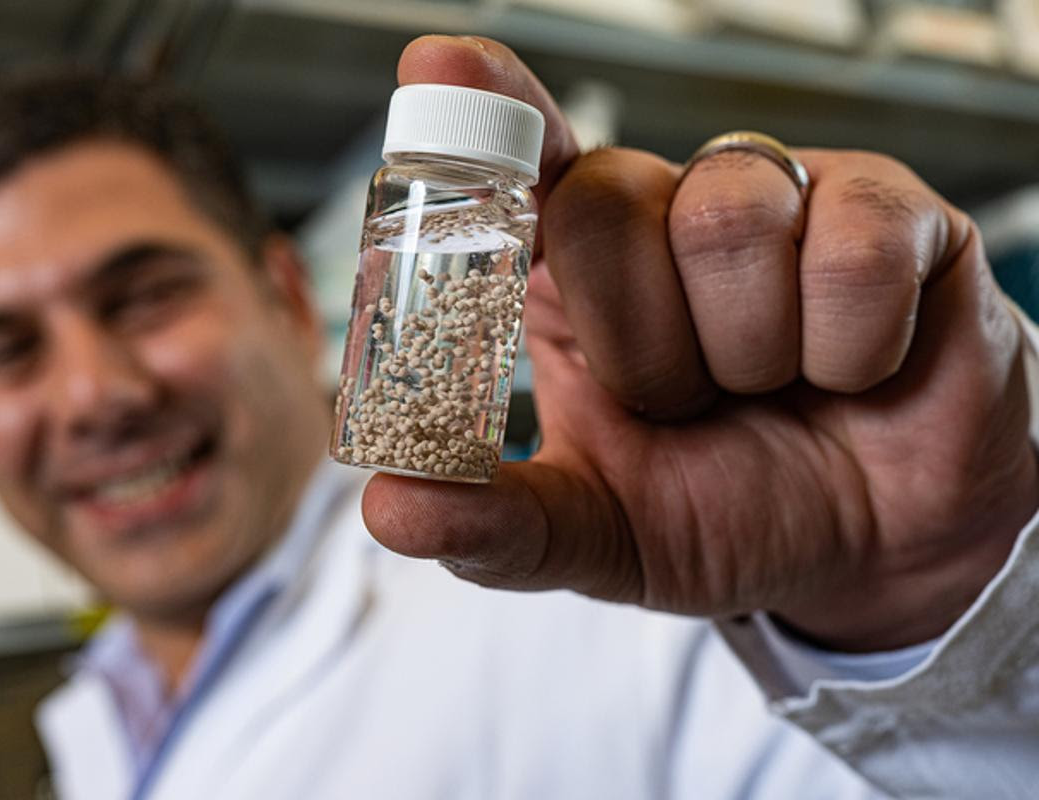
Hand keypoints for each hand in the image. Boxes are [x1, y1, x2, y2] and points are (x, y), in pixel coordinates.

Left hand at [362, 35, 1038, 650]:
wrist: (871, 547)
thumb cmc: (724, 512)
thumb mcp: (598, 533)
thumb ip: (497, 527)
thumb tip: (391, 507)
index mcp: (576, 275)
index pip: (517, 162)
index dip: (480, 114)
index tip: (439, 68)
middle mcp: (663, 215)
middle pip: (601, 202)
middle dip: (641, 350)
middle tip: (686, 406)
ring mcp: (778, 200)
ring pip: (726, 221)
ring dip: (746, 354)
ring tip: (771, 391)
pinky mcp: (888, 213)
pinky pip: (848, 254)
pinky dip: (847, 353)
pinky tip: (852, 375)